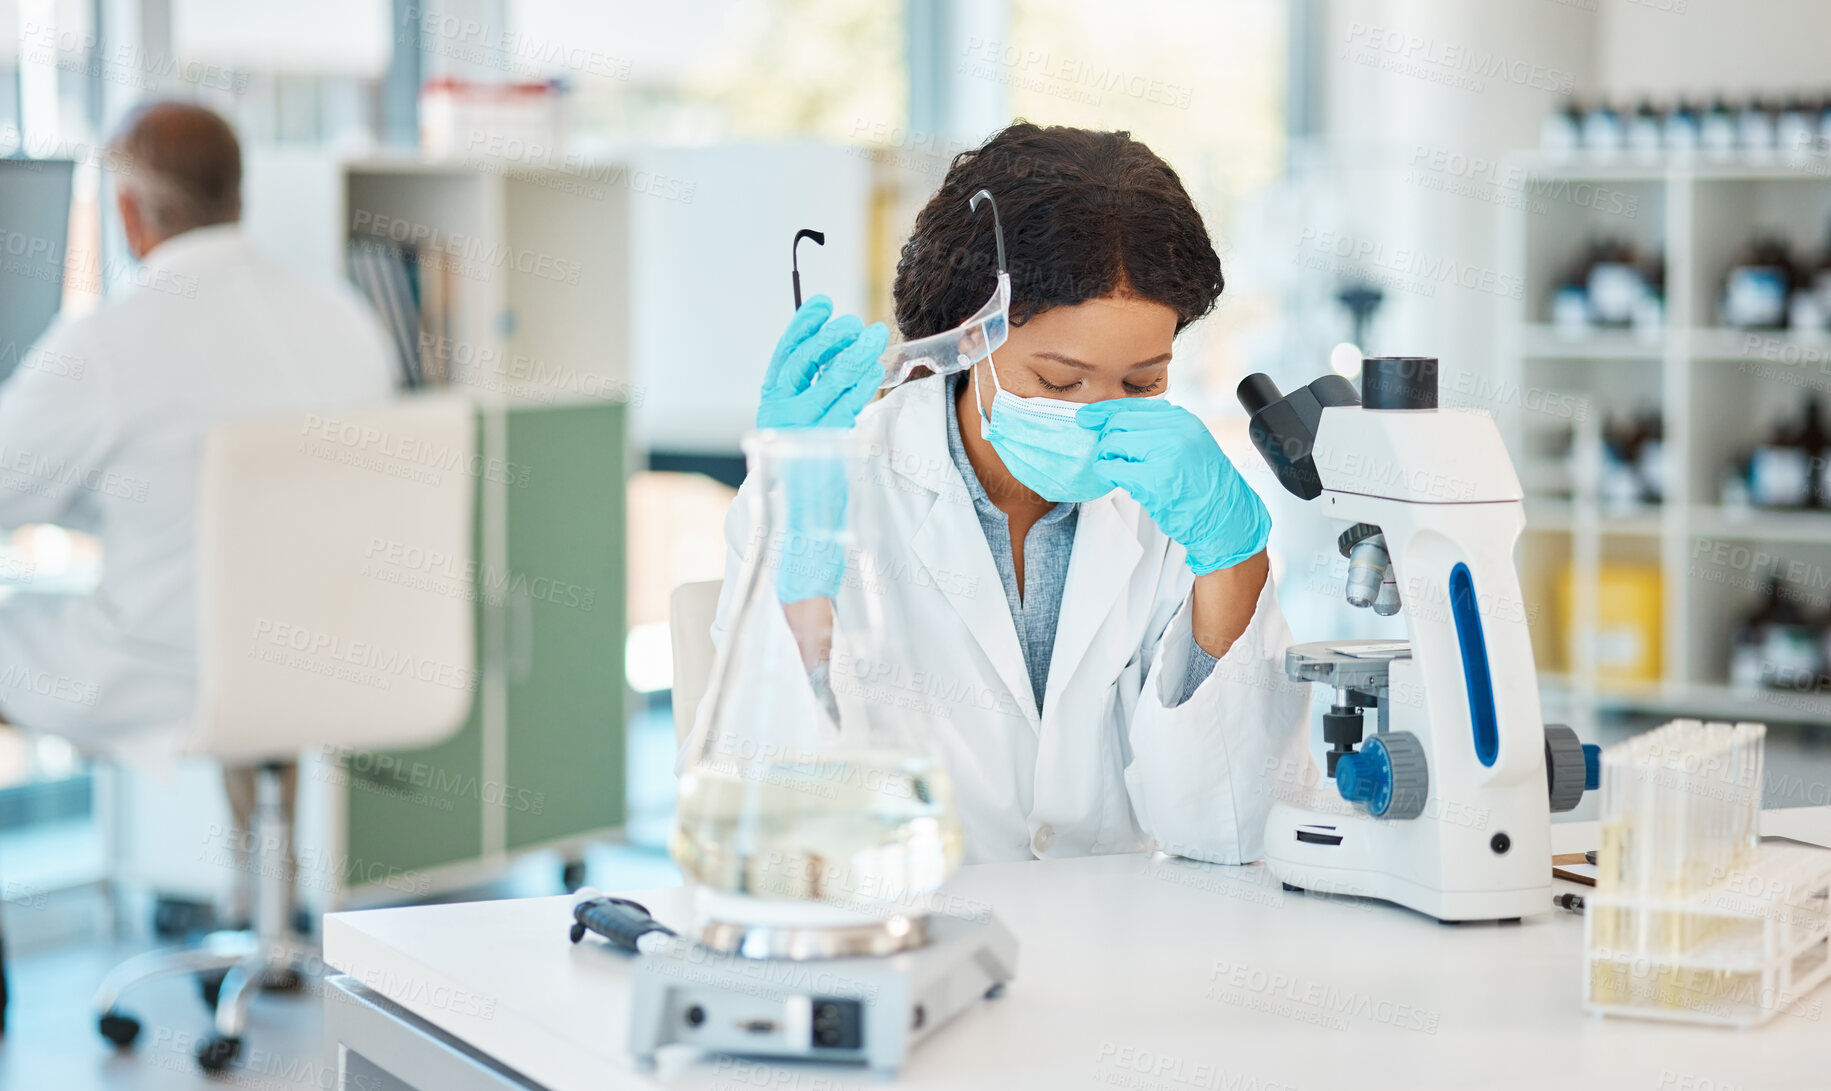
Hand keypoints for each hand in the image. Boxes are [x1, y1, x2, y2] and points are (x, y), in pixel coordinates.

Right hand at [758, 298, 883, 600]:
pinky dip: (862, 385)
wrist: (801, 516)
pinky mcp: (824, 445)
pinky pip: (846, 407)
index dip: (803, 325)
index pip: (784, 353)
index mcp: (771, 400)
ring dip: (856, 355)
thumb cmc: (808, 459)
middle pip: (805, 363)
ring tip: (876, 337)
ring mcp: (801, 429)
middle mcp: (780, 412)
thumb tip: (839, 341)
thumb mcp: (804, 417)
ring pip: (829, 382)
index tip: (824, 303)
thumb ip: (814, 385)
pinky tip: (875, 370)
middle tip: (859, 324)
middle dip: (834, 337)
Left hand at [1077, 399, 1269, 574]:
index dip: (1104, 411)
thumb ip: (1159, 431)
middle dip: (1106, 439)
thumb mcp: (1189, 445)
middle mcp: (1175, 430)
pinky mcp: (1154, 479)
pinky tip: (1115, 480)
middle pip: (1119, 422)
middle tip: (1108, 456)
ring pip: (1112, 443)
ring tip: (1116, 470)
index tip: (1088, 417)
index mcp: (1182, 419)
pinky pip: (1111, 468)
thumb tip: (1117, 425)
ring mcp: (1165, 453)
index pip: (1133, 405)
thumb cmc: (1205, 487)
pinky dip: (1105, 473)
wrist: (1226, 517)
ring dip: (1106, 458)